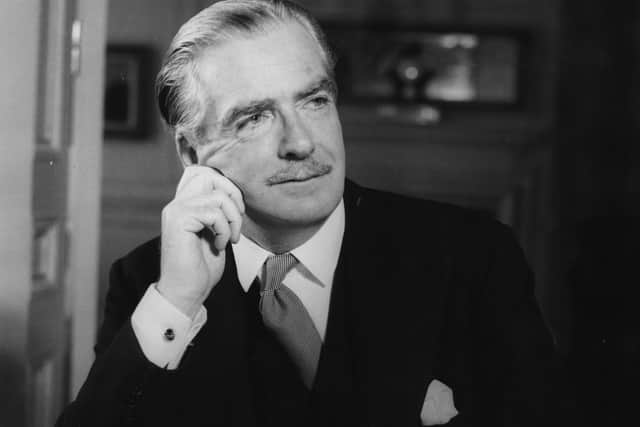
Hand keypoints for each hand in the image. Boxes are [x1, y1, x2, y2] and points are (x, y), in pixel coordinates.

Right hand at [157, 166, 244, 317]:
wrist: (185, 293)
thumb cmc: (201, 268)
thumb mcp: (215, 233)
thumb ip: (218, 212)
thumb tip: (235, 197)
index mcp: (184, 205)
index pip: (202, 173)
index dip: (225, 184)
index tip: (236, 210)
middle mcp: (177, 203)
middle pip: (208, 174)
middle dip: (232, 194)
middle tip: (237, 220)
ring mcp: (176, 210)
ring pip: (217, 195)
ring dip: (233, 218)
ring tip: (229, 238)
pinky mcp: (179, 220)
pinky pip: (213, 212)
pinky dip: (224, 229)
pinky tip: (220, 245)